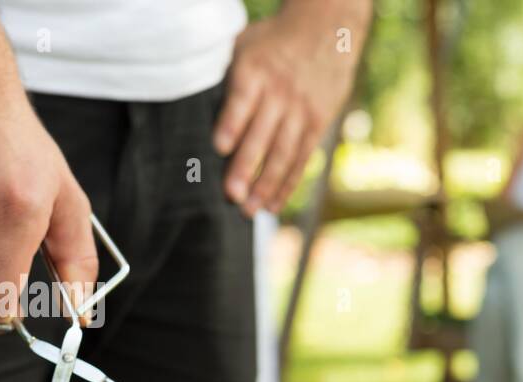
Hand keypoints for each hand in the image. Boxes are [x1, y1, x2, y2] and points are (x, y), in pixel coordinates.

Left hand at [213, 4, 364, 216]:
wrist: (327, 30)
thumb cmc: (273, 41)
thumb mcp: (245, 45)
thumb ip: (225, 74)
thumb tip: (195, 104)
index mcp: (255, 71)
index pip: (242, 101)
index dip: (232, 124)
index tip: (219, 147)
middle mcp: (279, 93)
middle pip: (262, 135)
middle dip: (246, 167)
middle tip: (231, 195)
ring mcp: (300, 111)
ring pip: (282, 154)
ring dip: (266, 185)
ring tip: (250, 210)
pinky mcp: (317, 124)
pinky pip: (301, 159)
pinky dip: (287, 184)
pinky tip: (274, 205)